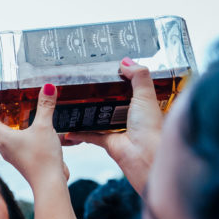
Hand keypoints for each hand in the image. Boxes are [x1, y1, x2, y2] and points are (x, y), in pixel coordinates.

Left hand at [0, 83, 68, 187]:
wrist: (48, 183)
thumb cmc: (42, 157)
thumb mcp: (44, 127)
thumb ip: (45, 106)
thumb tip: (48, 87)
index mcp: (3, 137)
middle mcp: (2, 147)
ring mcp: (9, 155)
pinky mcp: (18, 161)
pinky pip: (5, 147)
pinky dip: (5, 137)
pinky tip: (16, 135)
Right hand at [63, 59, 162, 193]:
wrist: (145, 157)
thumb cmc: (150, 129)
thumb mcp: (146, 95)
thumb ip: (138, 76)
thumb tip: (126, 61)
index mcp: (143, 105)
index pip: (131, 89)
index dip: (122, 80)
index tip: (107, 71)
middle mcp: (131, 117)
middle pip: (112, 103)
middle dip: (100, 96)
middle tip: (84, 85)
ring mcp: (119, 130)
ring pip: (100, 118)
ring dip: (88, 113)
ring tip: (73, 103)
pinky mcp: (109, 142)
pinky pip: (90, 135)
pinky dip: (79, 133)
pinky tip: (68, 128)